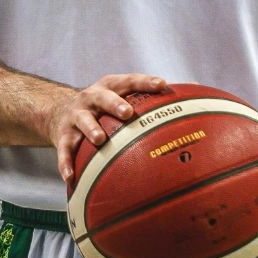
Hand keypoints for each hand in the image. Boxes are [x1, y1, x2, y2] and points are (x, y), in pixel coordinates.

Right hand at [48, 73, 166, 183]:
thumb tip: (196, 92)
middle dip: (115, 104)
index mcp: (110, 86)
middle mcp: (92, 97)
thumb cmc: (104, 107)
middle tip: (128, 113)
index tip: (162, 85)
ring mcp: (76, 115)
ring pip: (83, 120)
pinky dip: (66, 162)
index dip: (145, 82)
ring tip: (100, 140)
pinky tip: (71, 177)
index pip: (130, 81)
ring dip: (91, 129)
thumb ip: (151, 98)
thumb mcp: (122, 96)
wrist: (60, 112)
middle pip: (103, 97)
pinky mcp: (62, 135)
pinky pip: (64, 149)